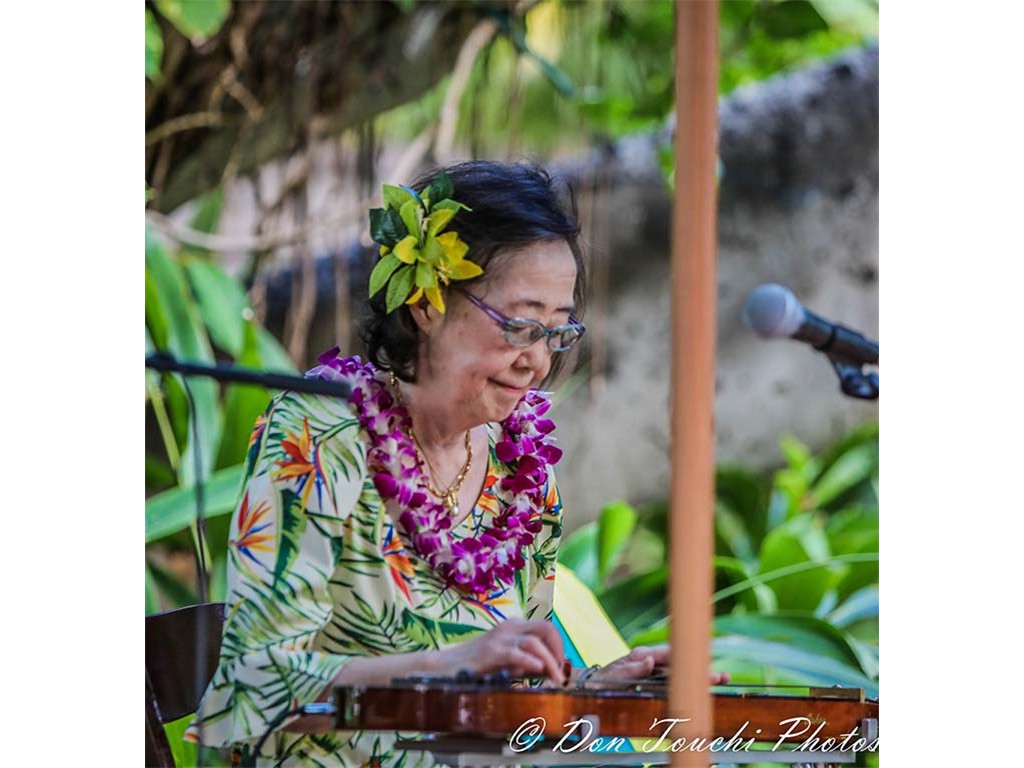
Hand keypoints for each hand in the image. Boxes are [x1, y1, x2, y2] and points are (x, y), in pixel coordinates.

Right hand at [437, 618, 566, 684]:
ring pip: (535, 642)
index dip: (558, 646)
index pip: (547, 628)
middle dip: (558, 650)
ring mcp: (500, 638)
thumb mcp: (508, 662)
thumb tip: (552, 670)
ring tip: (554, 679)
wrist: (445, 665)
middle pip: (546, 628)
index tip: (561, 666)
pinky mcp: (490, 652)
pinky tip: (537, 670)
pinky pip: (515, 653)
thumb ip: (528, 662)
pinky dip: (529, 661)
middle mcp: (510, 627)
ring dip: (549, 661)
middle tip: (560, 672)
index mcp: (515, 626)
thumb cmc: (478, 665)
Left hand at [589, 645, 729, 684]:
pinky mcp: (653, 681)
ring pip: (680, 672)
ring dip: (698, 677)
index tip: (704, 663)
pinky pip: (674, 681)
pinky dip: (689, 683)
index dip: (687, 659)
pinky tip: (702, 687)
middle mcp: (650, 660)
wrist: (591, 686)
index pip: (670, 656)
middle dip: (700, 670)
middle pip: (679, 664)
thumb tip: (649, 662)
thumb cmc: (601, 681)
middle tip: (721, 677)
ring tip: (720, 679)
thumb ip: (631, 670)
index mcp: (643, 655)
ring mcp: (653, 671)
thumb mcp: (614, 676)